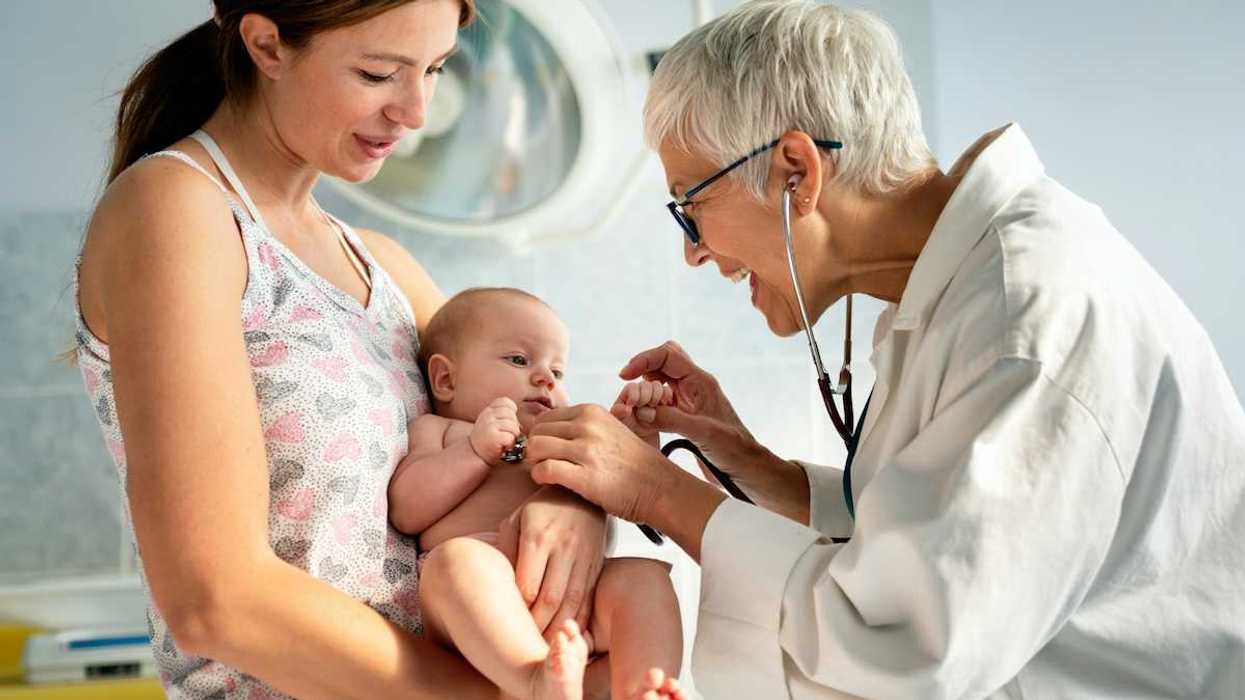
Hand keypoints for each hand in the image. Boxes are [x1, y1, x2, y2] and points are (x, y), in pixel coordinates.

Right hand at [469, 397, 519, 465]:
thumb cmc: (487, 440)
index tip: (504, 424)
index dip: (510, 413)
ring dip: (512, 436)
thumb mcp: (492, 422)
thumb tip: (519, 421)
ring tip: (504, 441)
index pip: (506, 402)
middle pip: (512, 415)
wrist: (474, 454)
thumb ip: (502, 415)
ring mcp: (489, 425)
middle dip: (513, 427)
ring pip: (514, 427)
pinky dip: (510, 444)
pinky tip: (503, 446)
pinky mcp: (493, 437)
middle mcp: (487, 415)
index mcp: (488, 410)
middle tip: (504, 435)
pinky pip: (511, 437)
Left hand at [496, 486, 605, 638]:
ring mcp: (583, 557)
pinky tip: (567, 633)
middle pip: (550, 599)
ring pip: (572, 603)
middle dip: (536, 627)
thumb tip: (497, 585)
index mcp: (538, 537)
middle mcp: (563, 548)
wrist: (579, 494)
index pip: (527, 586)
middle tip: (524, 644)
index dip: (518, 610)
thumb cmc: (539, 511)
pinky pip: (589, 599)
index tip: (508, 624)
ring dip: (557, 629)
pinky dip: (579, 621)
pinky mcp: (597, 565)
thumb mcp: (514, 521)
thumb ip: (504, 551)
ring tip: (544, 646)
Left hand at [526, 404, 728, 561]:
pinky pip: (543, 470)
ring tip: (544, 473)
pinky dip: (539, 477)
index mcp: (592, 412)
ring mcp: (586, 450)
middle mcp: (587, 425)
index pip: (546, 418)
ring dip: (534, 462)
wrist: (659, 487)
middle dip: (533, 449)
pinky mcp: (584, 476)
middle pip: (537, 431)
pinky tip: (548, 482)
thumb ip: (583, 427)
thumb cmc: (633, 464)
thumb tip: (548, 430)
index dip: (540, 435)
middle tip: (541, 464)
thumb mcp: (610, 431)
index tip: (545, 451)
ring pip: (535, 447)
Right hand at [619, 341, 759, 483]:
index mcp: (701, 382)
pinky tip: (642, 419)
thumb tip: (642, 410)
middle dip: (642, 369)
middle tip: (626, 385)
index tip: (624, 375)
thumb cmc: (734, 449)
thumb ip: (673, 420)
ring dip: (644, 388)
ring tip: (633, 406)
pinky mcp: (684, 414)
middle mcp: (694, 386)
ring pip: (660, 380)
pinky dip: (648, 405)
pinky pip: (661, 400)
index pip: (668, 355)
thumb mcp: (703, 433)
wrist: (747, 467)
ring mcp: (689, 399)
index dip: (644, 360)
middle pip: (663, 361)